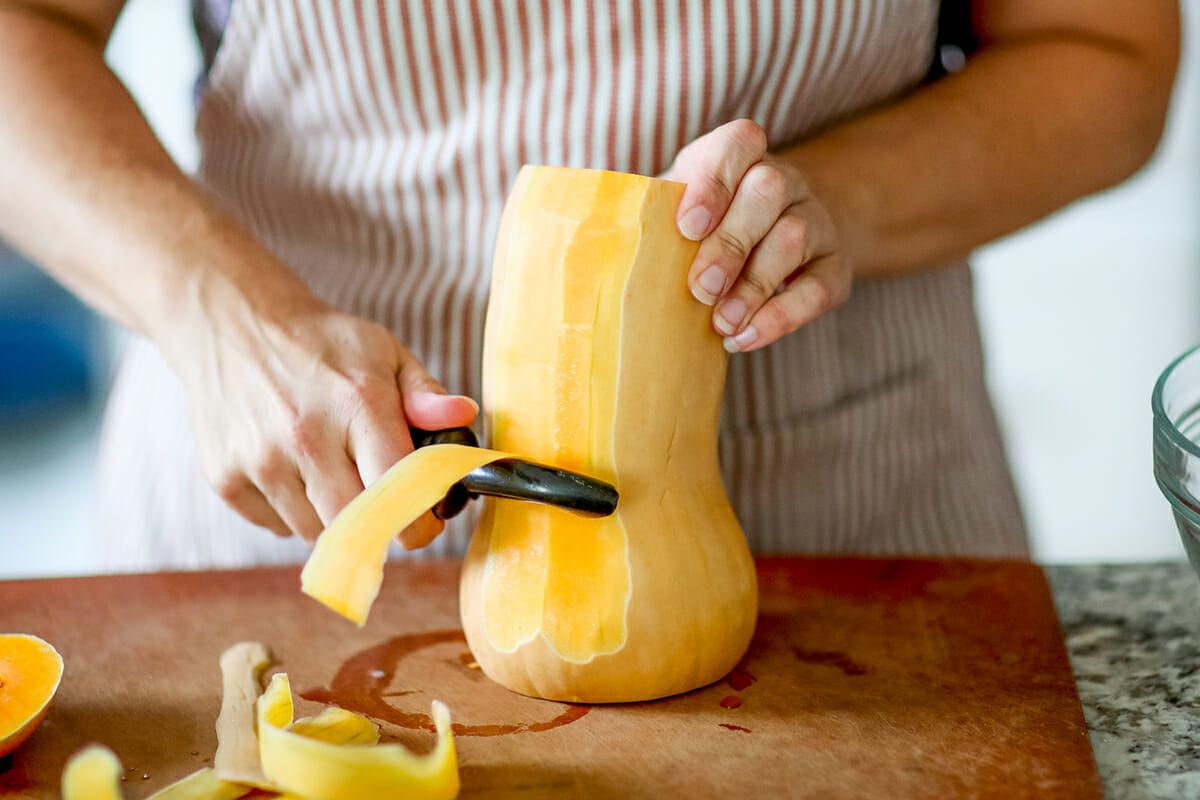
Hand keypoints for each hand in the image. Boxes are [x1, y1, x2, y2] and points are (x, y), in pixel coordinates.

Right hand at [164, 290, 476, 549]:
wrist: (228, 321)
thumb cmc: (318, 342)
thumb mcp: (381, 351)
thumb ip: (424, 391)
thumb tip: (462, 416)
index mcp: (356, 403)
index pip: (398, 490)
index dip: (420, 519)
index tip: (426, 520)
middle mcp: (306, 436)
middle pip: (358, 525)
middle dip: (379, 525)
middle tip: (384, 504)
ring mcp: (261, 460)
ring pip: (316, 533)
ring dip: (334, 519)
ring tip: (333, 474)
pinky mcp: (224, 477)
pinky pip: (276, 527)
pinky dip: (292, 513)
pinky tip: (294, 472)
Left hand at [666, 119, 851, 351]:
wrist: (775, 243)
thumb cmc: (703, 231)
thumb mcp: (673, 210)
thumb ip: (644, 217)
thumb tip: (582, 245)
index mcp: (740, 157)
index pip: (739, 143)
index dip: (715, 180)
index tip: (686, 224)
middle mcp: (784, 181)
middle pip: (769, 191)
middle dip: (732, 241)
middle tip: (700, 287)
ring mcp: (815, 222)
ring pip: (795, 239)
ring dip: (755, 284)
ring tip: (720, 322)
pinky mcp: (833, 269)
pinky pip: (817, 289)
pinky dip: (781, 317)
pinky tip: (743, 338)